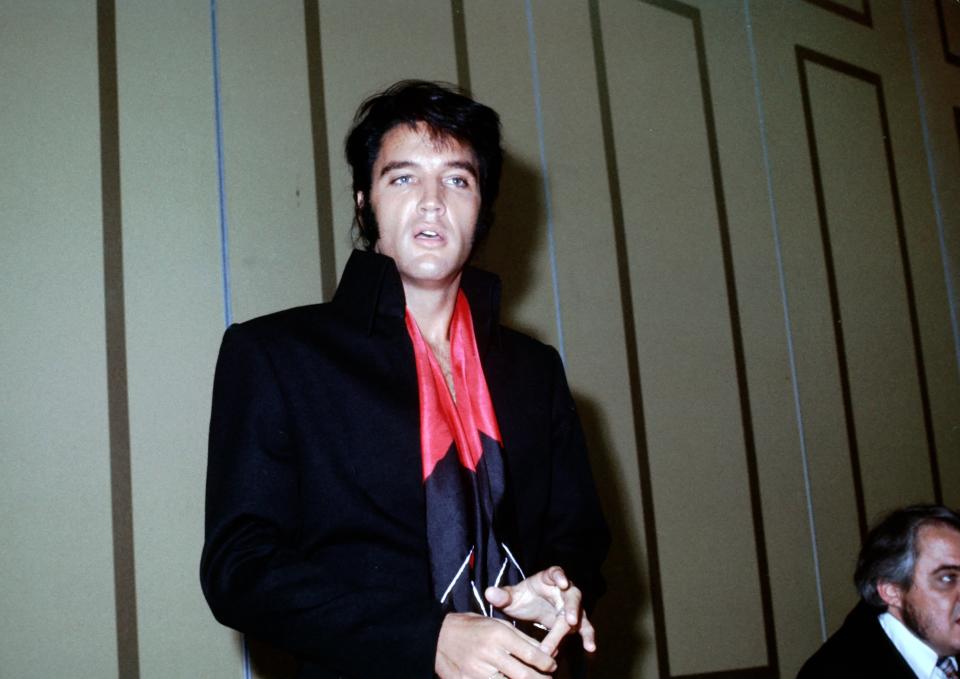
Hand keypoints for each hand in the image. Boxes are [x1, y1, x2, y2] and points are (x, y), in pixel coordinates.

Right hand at [435, 612, 557, 678]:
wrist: (437, 636)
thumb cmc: (471, 627)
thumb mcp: (497, 624)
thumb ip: (521, 638)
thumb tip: (545, 651)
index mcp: (498, 634)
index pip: (531, 653)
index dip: (546, 663)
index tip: (552, 666)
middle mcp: (490, 653)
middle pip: (524, 675)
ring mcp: (478, 671)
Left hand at [484, 566, 594, 655]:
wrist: (531, 606)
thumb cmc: (524, 597)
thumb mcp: (513, 596)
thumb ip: (503, 595)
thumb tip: (489, 593)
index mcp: (548, 579)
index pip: (556, 573)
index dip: (560, 577)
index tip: (562, 582)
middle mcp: (564, 591)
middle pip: (571, 597)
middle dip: (572, 609)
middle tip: (570, 621)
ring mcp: (572, 606)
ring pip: (580, 615)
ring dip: (583, 627)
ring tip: (587, 641)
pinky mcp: (575, 621)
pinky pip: (583, 628)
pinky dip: (587, 637)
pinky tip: (590, 647)